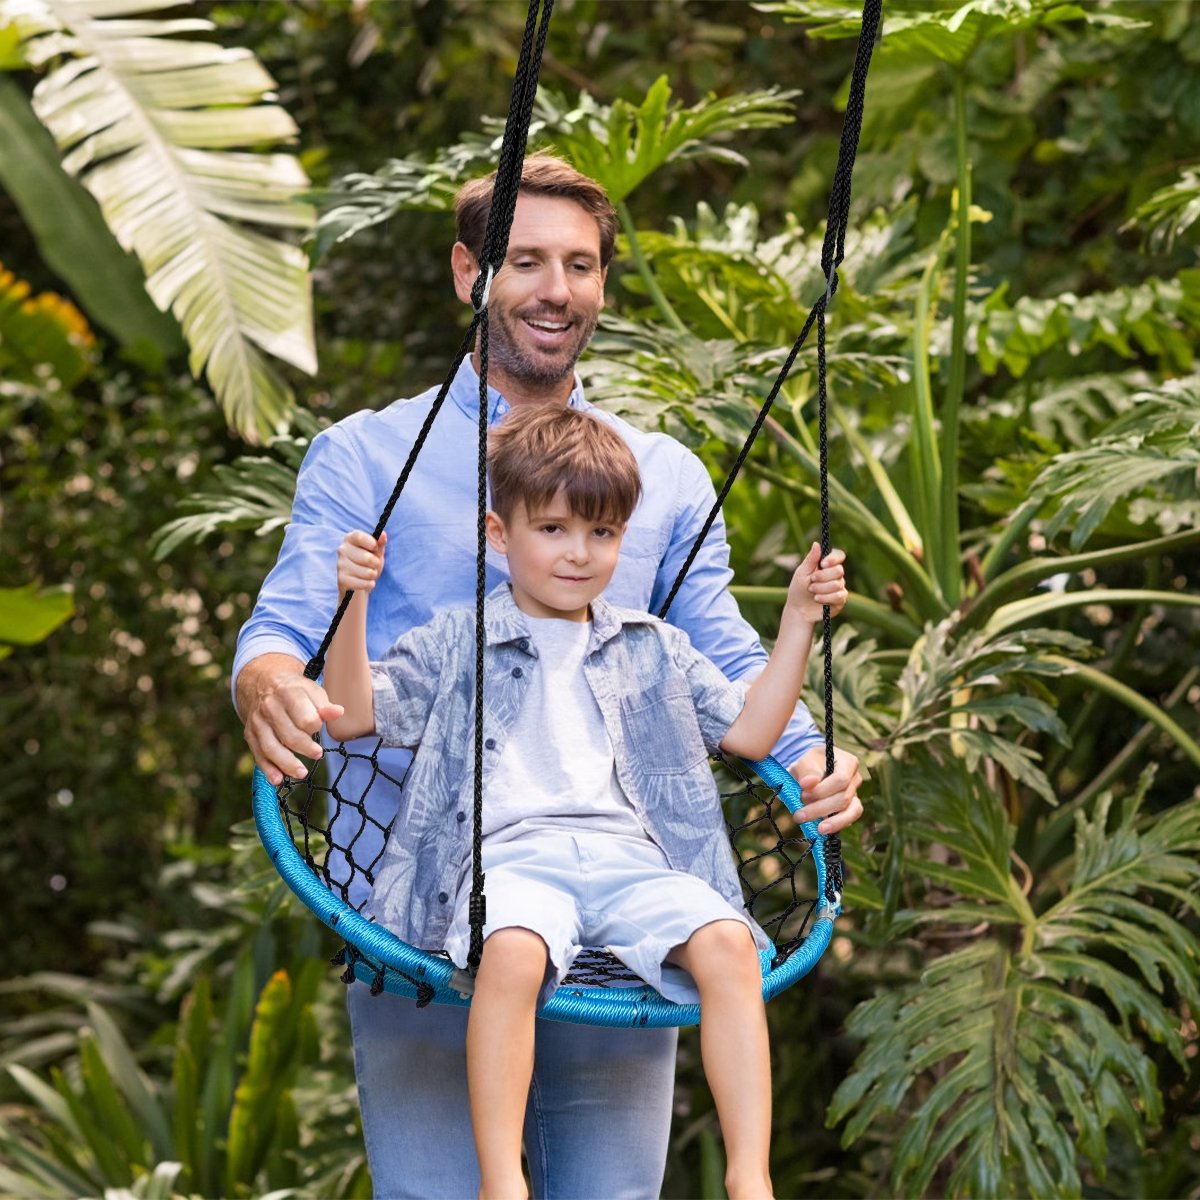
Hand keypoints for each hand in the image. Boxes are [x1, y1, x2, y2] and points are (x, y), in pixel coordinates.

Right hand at [237, 654, 344, 785]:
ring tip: (302, 774)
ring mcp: (258, 722)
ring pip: (271, 747)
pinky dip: (267, 769)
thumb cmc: (295, 690)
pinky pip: (258, 754)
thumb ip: (324, 705)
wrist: (264, 683)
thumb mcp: (311, 690)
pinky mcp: (250, 734)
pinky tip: (278, 780)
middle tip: (318, 754)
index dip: (314, 726)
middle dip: (304, 747)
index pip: (304, 717)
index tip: (318, 728)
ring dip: (286, 764)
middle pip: (288, 735)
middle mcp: (269, 708)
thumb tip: (338, 712)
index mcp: (288, 693)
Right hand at [338, 529, 386, 593]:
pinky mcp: (341, 579)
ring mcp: (341, 565)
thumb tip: (383, 534)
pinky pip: (362, 583)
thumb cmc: (369, 564)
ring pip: (367, 572)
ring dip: (373, 575)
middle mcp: (342, 550)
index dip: (371, 542)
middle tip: (374, 565)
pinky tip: (367, 583)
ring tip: (370, 574)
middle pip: (367, 558)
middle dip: (376, 563)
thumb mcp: (376, 552)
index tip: (375, 548)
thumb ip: (380, 543)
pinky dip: (369, 584)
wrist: (359, 584)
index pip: (358, 536)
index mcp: (350, 539)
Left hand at [787, 543, 847, 623]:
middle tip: (811, 581)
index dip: (833, 559)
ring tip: (812, 592)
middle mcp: (835, 575)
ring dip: (821, 588)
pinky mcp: (841, 599)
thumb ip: (810, 560)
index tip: (823, 564)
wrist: (799, 610)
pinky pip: (839, 596)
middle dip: (822, 577)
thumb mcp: (802, 573)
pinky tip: (817, 599)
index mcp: (826, 565)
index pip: (839, 555)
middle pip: (839, 570)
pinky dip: (825, 598)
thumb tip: (816, 543)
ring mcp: (839, 587)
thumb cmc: (798, 590)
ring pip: (837, 584)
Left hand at [788, 743, 862, 834]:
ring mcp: (854, 794)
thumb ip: (807, 772)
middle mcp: (855, 779)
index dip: (822, 790)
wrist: (809, 769)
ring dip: (833, 822)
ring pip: (851, 811)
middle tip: (799, 815)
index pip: (841, 779)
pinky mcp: (850, 808)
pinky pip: (849, 819)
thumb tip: (808, 783)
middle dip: (821, 808)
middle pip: (843, 798)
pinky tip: (822, 830)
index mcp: (848, 763)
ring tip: (818, 830)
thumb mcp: (804, 763)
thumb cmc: (808, 763)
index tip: (803, 795)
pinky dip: (836, 825)